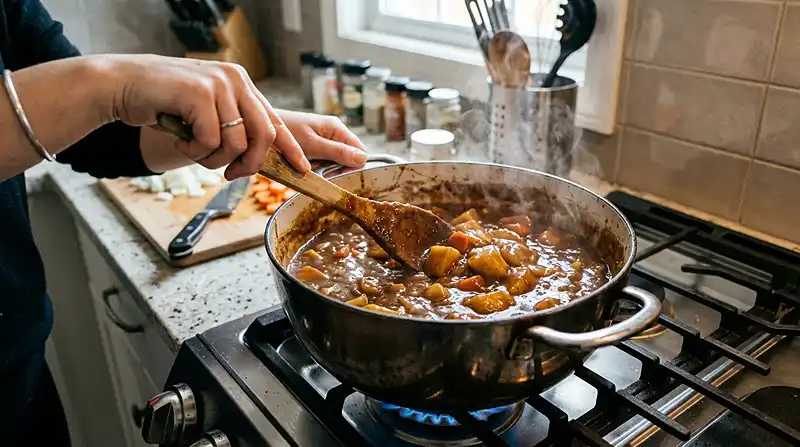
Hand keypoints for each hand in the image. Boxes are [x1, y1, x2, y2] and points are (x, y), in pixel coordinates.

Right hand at [105, 54, 310, 178]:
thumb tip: (254, 158)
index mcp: (240, 83)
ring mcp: (218, 84)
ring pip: (237, 143)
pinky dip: (195, 151)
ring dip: (213, 158)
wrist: (121, 85)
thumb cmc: (163, 104)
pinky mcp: (200, 94)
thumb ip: (231, 125)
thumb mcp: (206, 112)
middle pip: (264, 135)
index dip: (290, 147)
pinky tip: (180, 138)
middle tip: (231, 174)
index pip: (274, 120)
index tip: (301, 167)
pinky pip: (210, 141)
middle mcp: (235, 80)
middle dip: (251, 163)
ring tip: (193, 148)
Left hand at [277, 110, 366, 167]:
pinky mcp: (313, 148)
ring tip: (308, 169)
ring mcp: (322, 141)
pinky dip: (315, 169)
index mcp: (336, 128)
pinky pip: (322, 163)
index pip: (359, 150)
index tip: (338, 175)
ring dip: (324, 171)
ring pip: (334, 163)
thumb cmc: (284, 133)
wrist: (258, 129)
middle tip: (319, 172)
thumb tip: (363, 158)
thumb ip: (337, 152)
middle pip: (348, 158)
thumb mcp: (312, 145)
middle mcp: (332, 133)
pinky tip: (304, 168)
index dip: (353, 165)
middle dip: (336, 170)